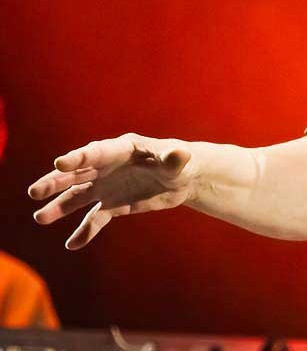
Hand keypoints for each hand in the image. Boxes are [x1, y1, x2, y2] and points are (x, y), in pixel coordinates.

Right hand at [28, 133, 195, 249]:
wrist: (185, 178)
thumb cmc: (182, 162)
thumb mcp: (180, 161)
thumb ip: (174, 159)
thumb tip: (179, 155)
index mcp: (122, 149)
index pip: (97, 152)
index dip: (79, 157)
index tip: (60, 163)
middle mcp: (108, 167)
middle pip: (78, 173)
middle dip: (56, 181)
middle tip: (35, 192)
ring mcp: (108, 186)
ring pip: (79, 196)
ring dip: (60, 207)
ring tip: (41, 218)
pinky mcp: (113, 204)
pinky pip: (95, 219)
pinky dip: (85, 231)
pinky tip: (73, 244)